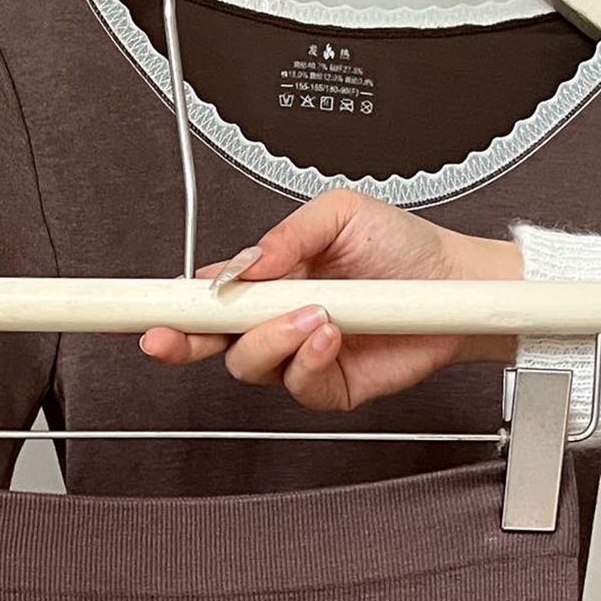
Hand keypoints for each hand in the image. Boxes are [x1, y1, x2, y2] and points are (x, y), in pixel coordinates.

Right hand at [138, 188, 522, 411]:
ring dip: (273, 339)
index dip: (172, 307)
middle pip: (211, 343)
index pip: (207, 297)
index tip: (146, 311)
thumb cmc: (403, 249)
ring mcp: (300, 357)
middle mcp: (277, 322)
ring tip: (312, 312)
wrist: (454, 286)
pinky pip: (300, 386)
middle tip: (171, 337)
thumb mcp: (342, 213)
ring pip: (252, 365)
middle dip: (185, 342)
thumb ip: (288, 235)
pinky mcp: (329, 386)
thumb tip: (247, 262)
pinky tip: (331, 334)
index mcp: (269, 280)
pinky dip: (310, 360)